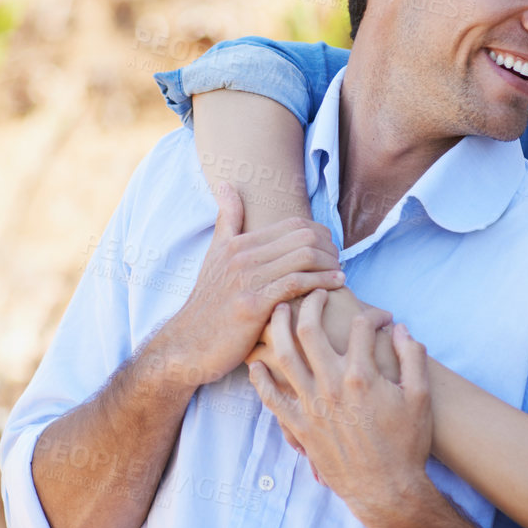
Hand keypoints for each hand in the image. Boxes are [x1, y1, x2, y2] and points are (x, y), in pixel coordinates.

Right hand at [154, 183, 343, 386]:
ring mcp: (246, 281)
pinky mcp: (252, 306)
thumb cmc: (208, 303)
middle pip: (302, 237)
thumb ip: (227, 220)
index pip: (293, 225)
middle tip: (339, 261)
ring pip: (303, 258)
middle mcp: (241, 257)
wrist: (188, 343)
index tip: (330, 248)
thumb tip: (227, 184)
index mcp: (237, 243)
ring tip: (340, 274)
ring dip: (330, 264)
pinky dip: (322, 282)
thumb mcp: (214, 255)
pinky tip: (335, 286)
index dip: (320, 233)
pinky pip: (296, 285)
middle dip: (329, 247)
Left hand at [247, 289, 433, 523]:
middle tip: (315, 291)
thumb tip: (400, 328)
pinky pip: (270, 398)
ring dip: (278, 327)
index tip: (380, 317)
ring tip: (280, 309)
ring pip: (284, 355)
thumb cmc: (407, 444)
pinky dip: (260, 379)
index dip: (373, 314)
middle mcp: (331, 385)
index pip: (361, 326)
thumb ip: (412, 356)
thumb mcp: (421, 396)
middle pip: (310, 328)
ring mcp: (311, 405)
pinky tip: (256, 364)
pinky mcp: (299, 426)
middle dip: (312, 301)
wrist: (387, 490)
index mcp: (363, 375)